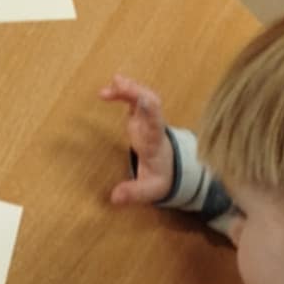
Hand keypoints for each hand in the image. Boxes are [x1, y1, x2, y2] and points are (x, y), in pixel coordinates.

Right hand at [100, 74, 174, 205]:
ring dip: (129, 88)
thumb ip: (133, 193)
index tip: (141, 100)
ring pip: (144, 96)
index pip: (156, 124)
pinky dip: (125, 90)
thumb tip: (113, 198)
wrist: (173, 169)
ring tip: (110, 86)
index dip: (149, 111)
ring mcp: (149, 119)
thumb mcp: (149, 190)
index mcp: (155, 143)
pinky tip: (112, 85)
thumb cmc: (161, 177)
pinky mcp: (142, 117)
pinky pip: (136, 98)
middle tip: (115, 87)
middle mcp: (154, 126)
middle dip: (135, 92)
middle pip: (152, 102)